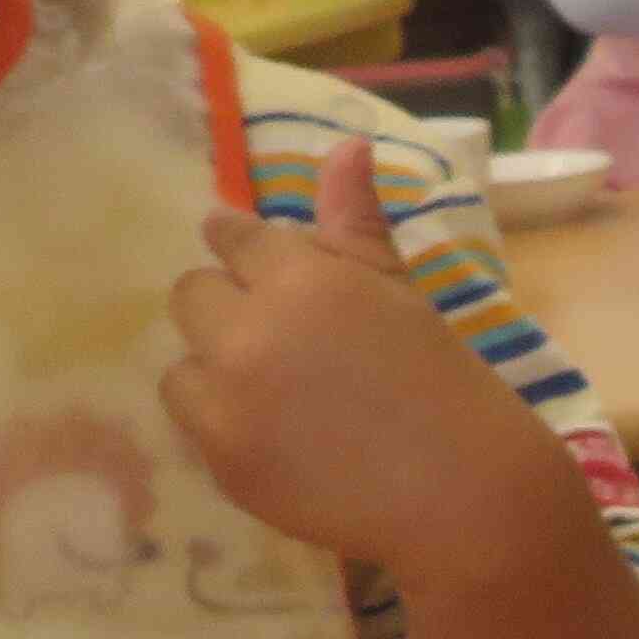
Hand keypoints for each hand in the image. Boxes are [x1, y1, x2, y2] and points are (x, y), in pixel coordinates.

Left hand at [162, 141, 537, 565]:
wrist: (458, 493)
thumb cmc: (443, 379)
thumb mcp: (400, 290)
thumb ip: (355, 222)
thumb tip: (347, 146)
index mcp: (300, 278)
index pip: (231, 236)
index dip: (242, 247)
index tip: (256, 262)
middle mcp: (250, 333)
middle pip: (190, 294)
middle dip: (226, 305)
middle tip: (278, 335)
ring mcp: (228, 404)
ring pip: (180, 365)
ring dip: (215, 369)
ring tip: (272, 391)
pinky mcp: (221, 463)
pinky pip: (193, 423)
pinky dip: (225, 422)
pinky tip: (278, 433)